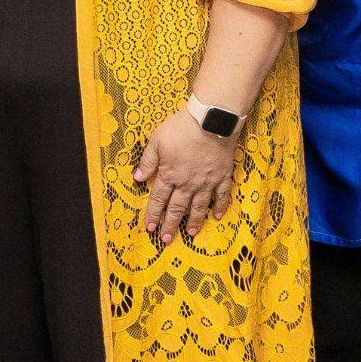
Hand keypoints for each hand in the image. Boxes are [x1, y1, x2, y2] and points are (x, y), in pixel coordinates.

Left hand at [134, 107, 235, 244]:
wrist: (211, 121)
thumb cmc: (181, 128)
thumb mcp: (156, 141)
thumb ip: (147, 161)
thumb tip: (137, 178)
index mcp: (169, 175)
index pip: (158, 199)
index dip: (153, 214)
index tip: (149, 228)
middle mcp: (188, 183)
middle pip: (177, 208)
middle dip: (170, 225)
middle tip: (166, 239)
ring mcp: (207, 181)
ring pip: (199, 207)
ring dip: (194, 222)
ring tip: (191, 234)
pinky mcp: (223, 176)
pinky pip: (222, 196)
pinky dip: (220, 207)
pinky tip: (217, 216)